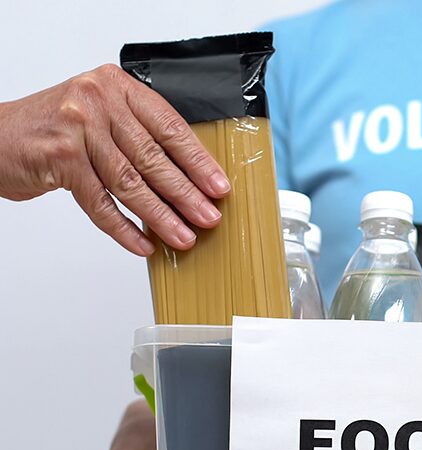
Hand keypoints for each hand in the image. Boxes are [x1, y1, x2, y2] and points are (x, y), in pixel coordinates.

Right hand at [0, 64, 229, 255]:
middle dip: (185, 193)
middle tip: (208, 216)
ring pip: (130, 182)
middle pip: (153, 157)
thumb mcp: (99, 116)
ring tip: (183, 236)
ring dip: (160, 215)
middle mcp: (97, 101)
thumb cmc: (54, 129)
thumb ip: (137, 134)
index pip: (169, 126)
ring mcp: (76, 128)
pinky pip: (100, 202)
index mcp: (116, 87)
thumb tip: (190, 175)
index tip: (218, 186)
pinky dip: (123, 227)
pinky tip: (142, 243)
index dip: (198, 160)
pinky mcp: (59, 158)